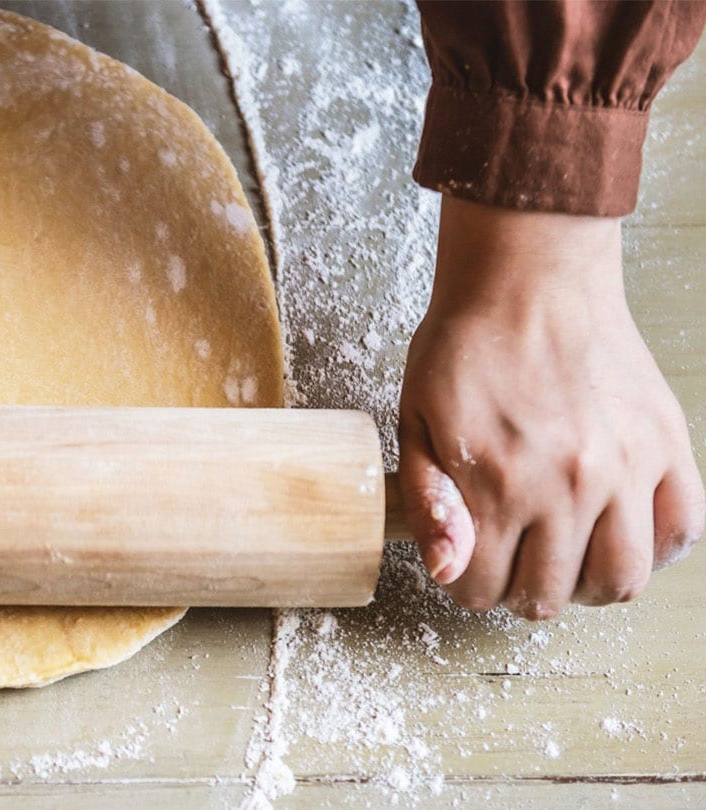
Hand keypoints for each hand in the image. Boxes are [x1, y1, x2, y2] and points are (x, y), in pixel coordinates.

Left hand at [398, 197, 703, 618]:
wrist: (529, 278)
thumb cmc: (464, 345)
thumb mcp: (415, 422)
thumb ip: (429, 503)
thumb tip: (448, 569)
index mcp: (499, 484)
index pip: (481, 588)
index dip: (464, 581)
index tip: (465, 556)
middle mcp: (570, 486)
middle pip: (550, 597)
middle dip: (517, 589)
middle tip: (510, 556)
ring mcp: (627, 468)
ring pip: (622, 581)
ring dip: (587, 585)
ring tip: (564, 557)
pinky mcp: (667, 446)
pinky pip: (681, 531)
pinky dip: (654, 550)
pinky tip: (617, 533)